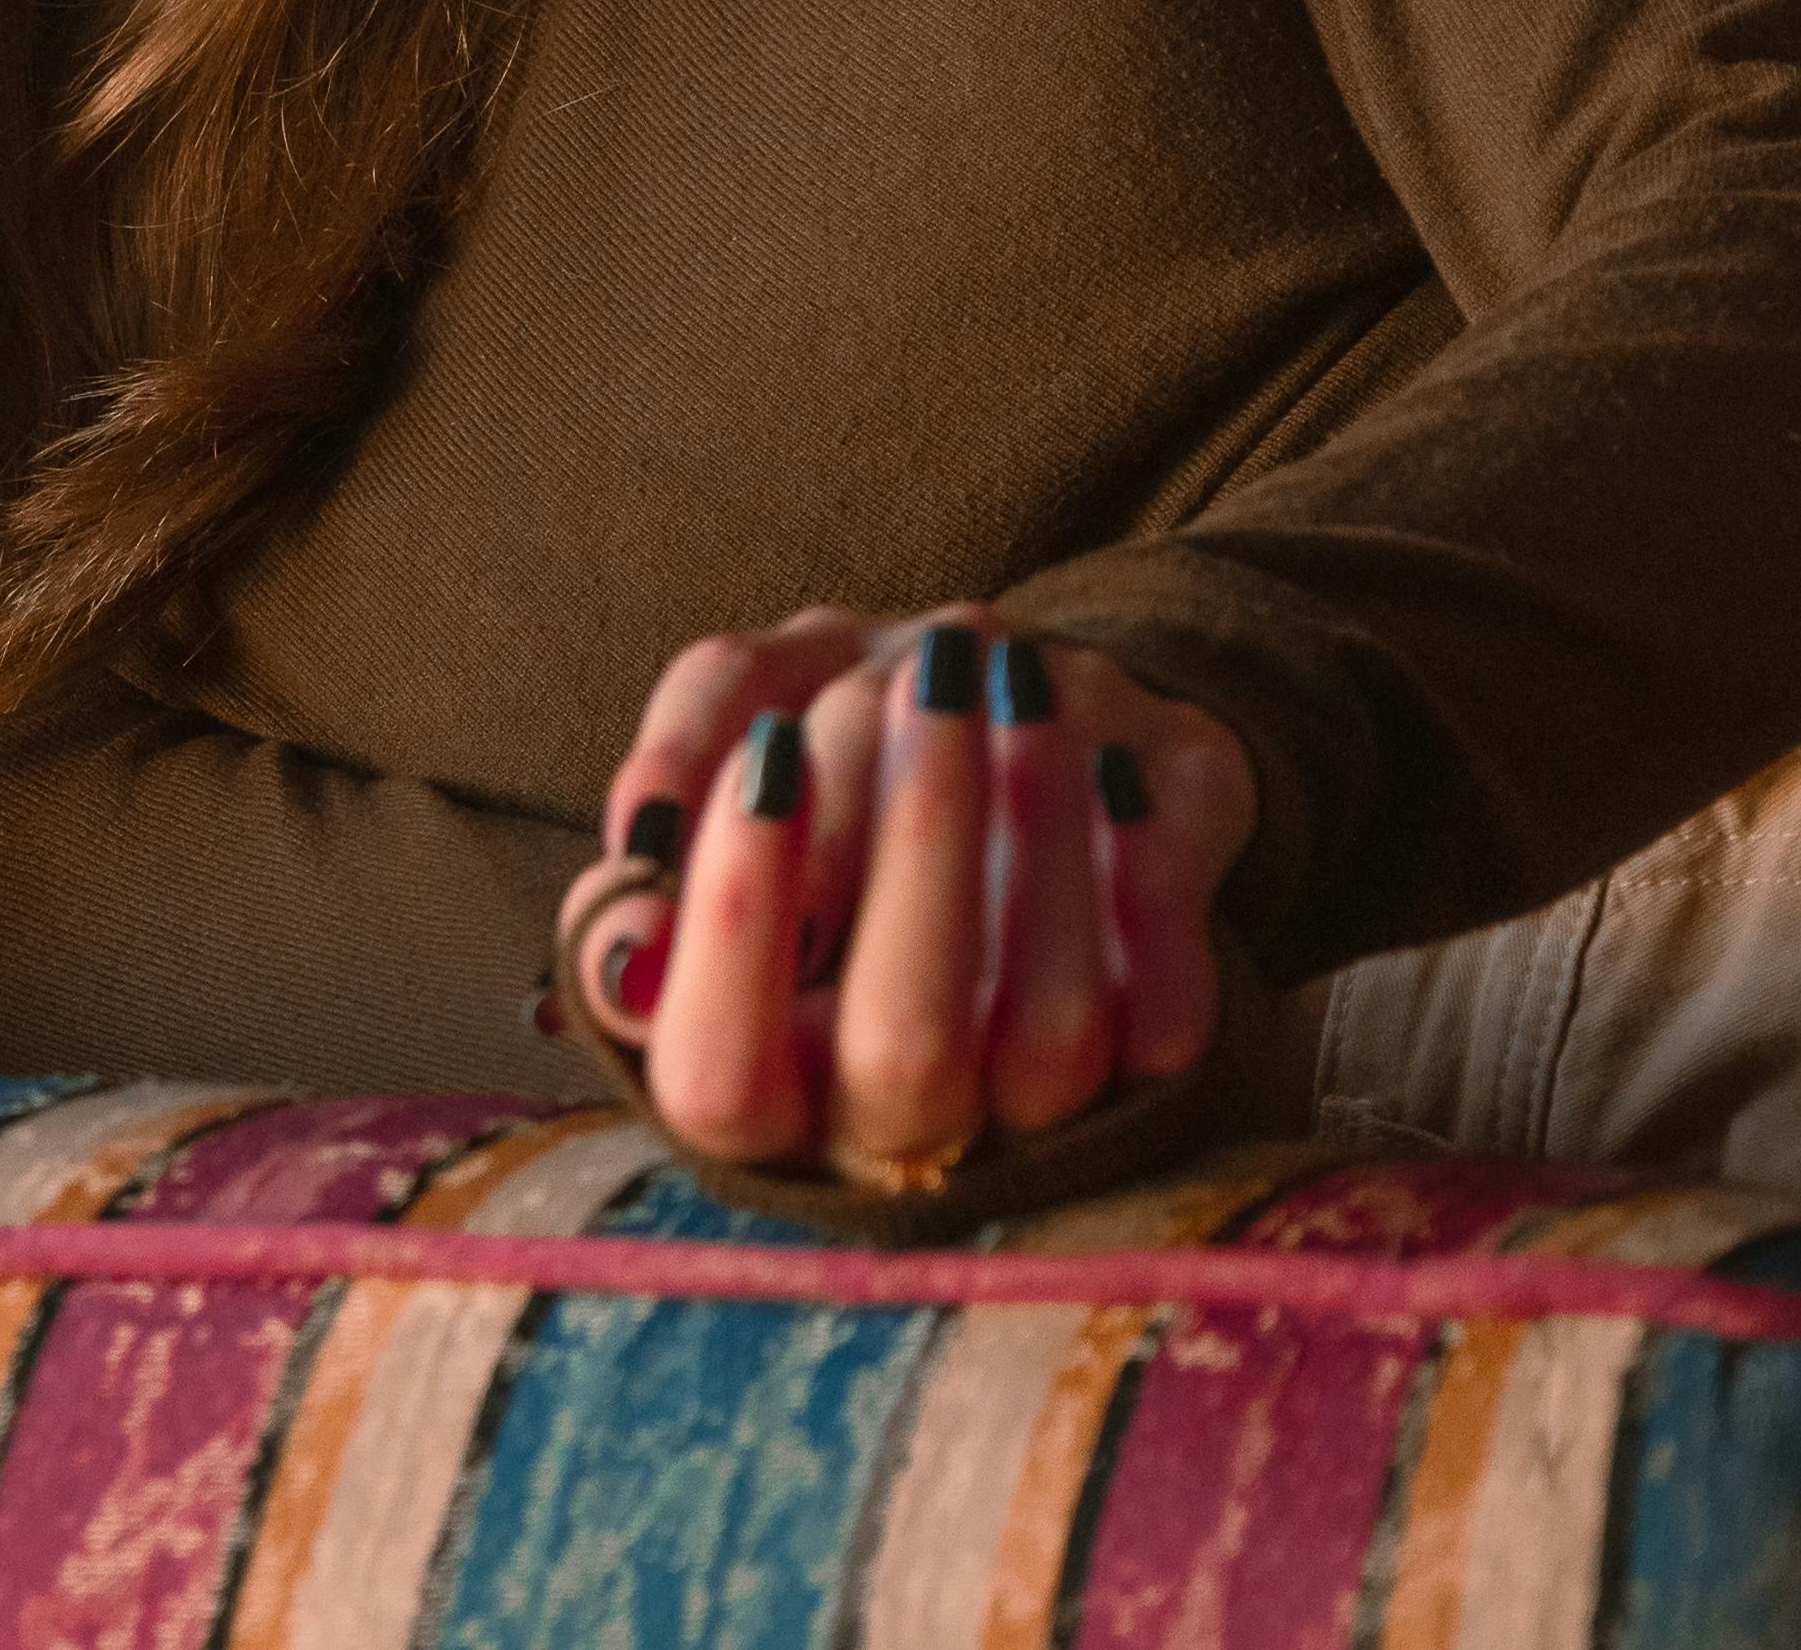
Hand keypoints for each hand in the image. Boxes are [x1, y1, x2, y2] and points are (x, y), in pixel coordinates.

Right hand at [563, 606, 1253, 1179]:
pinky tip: (1112, 771)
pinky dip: (1148, 886)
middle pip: (902, 1053)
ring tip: (1016, 679)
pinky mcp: (1151, 1064)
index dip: (737, 931)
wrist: (1033, 730)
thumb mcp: (740, 722)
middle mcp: (887, 1121)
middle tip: (925, 679)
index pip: (717, 1079)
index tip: (766, 766)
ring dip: (1038, 836)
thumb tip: (632, 901)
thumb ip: (674, 782)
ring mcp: (1030, 1109)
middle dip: (917, 848)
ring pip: (1048, 1035)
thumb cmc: (851, 746)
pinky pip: (1168, 1022)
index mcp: (757, 1070)